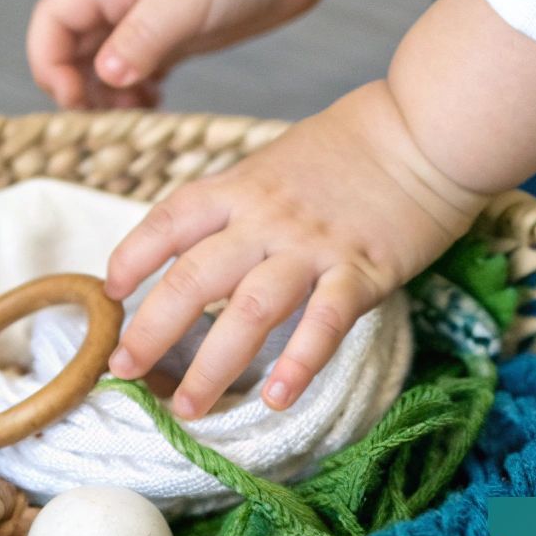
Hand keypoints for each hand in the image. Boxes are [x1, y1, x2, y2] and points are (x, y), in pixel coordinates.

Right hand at [27, 0, 338, 108]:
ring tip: (135, 115)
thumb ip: (144, 37)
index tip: (73, 98)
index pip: (54, 20)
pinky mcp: (180, 38)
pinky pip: (141, 71)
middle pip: (73, 48)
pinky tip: (157, 106)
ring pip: (106, 64)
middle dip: (78, 86)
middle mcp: (125, 3)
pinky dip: (138, 93)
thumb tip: (106, 75)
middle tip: (106, 119)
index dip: (48, 60)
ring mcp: (152, 22)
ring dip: (108, 95)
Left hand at [104, 82, 487, 417]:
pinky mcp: (362, 270)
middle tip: (122, 372)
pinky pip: (324, 322)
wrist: (425, 128)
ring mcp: (313, 247)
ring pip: (250, 311)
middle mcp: (266, 219)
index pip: (169, 222)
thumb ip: (246, 203)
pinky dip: (299, 363)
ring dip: (213, 365)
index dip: (133, 257)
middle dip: (150, 330)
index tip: (110, 292)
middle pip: (193, 278)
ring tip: (188, 407)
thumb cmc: (356, 145)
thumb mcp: (280, 160)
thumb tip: (214, 243)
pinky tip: (278, 397)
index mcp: (241, 188)